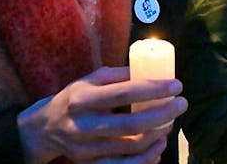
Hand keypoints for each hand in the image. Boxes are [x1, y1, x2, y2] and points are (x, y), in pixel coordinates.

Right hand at [17, 66, 185, 163]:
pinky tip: (158, 148)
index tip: (176, 85)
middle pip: (130, 124)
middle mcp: (83, 126)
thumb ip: (116, 76)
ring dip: (157, 136)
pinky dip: (145, 159)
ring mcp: (86, 150)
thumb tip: (149, 71)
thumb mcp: (88, 81)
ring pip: (130, 148)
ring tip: (170, 125)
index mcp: (81, 99)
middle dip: (163, 115)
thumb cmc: (73, 99)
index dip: (153, 90)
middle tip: (182, 104)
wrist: (44, 129)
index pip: (123, 93)